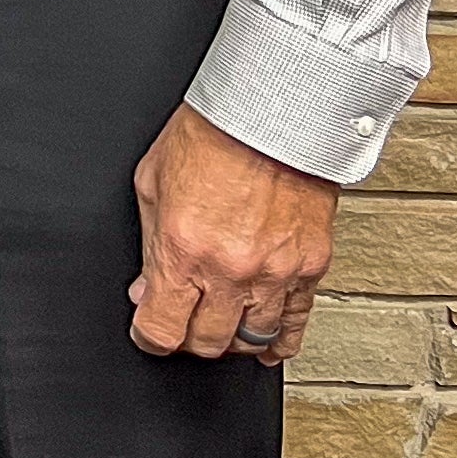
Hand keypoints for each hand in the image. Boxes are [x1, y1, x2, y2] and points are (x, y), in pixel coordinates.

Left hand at [129, 102, 338, 363]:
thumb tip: (146, 288)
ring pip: (251, 339)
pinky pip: (296, 323)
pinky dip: (279, 340)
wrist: (270, 114)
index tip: (148, 334)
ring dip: (232, 338)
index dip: (150, 338)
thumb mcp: (152, 185)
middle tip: (183, 320)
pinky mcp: (310, 266)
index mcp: (182, 250)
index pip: (162, 329)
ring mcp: (275, 272)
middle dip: (187, 337)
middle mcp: (230, 269)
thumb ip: (149, 246)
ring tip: (221, 326)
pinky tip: (267, 344)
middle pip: (207, 342)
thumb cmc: (208, 137)